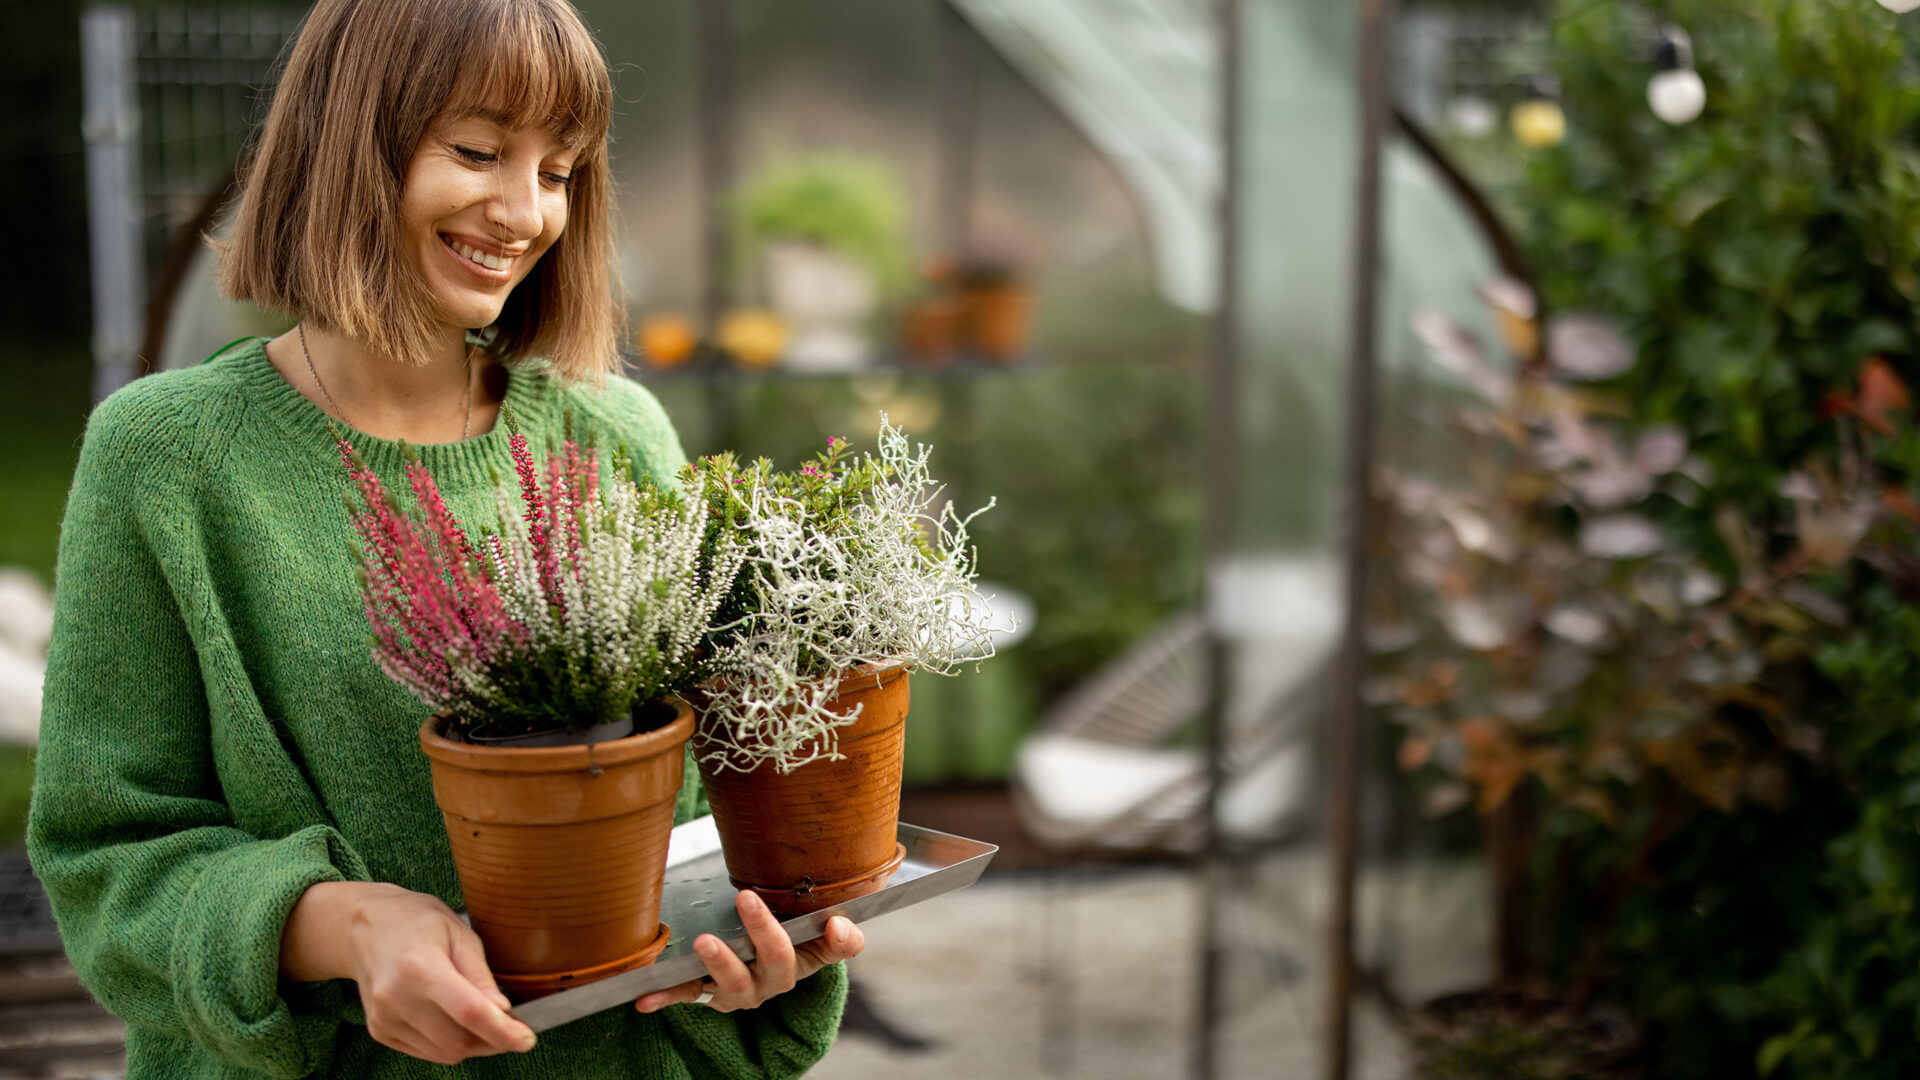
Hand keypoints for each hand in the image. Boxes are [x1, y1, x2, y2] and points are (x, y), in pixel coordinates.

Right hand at [282, 881, 536, 1064]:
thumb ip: (480, 975)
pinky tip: (456, 1021)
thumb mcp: (459, 933)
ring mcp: (383, 1018)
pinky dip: (449, 1044)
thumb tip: (503, 1010)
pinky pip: (426, 1052)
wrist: (363, 927)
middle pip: (456, 1041)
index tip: (527, 1038)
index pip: (468, 1012)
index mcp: (419, 967)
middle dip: (492, 1040)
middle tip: (512, 1025)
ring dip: (473, 1045)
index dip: (503, 1030)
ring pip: (443, 1053)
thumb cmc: (417, 922)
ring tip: (485, 1020)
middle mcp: (395, 997)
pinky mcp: (378, 1031)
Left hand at [632, 891, 865, 1013]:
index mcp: (802, 960)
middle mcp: (771, 981)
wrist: (745, 969)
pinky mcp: (705, 994)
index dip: (836, 941)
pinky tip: (644, 999)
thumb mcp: (807, 932)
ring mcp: (737, 991)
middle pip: (775, 962)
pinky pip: (685, 995)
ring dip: (719, 961)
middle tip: (746, 897)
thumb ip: (833, 928)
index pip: (829, 951)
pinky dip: (664, 997)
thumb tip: (840, 923)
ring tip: (705, 941)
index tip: (833, 922)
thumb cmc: (778, 940)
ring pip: (733, 983)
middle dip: (762, 931)